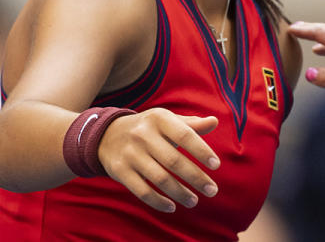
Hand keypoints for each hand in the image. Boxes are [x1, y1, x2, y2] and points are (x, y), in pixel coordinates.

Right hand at [97, 108, 219, 212]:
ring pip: (159, 179)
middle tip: (212, 190)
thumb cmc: (149, 128)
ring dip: (180, 193)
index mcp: (159, 118)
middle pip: (174, 161)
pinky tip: (172, 206)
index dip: (202, 151)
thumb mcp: (168, 120)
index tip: (216, 165)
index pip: (185, 135)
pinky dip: (158, 202)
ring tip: (194, 201)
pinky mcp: (120, 171)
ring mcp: (130, 154)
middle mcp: (143, 135)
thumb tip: (215, 121)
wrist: (108, 134)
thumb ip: (191, 125)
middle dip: (196, 178)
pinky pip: (142, 191)